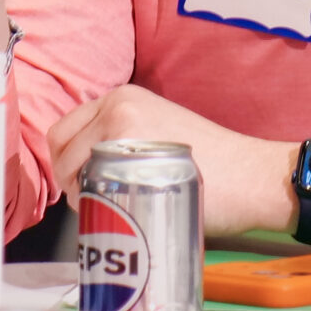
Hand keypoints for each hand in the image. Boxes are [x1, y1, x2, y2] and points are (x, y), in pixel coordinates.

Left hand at [48, 85, 294, 236]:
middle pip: (61, 151)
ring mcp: (119, 128)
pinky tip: (120, 213)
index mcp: (122, 97)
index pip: (65, 130)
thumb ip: (125, 137)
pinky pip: (86, 190)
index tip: (85, 183)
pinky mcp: (126, 154)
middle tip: (98, 201)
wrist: (249, 175)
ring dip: (81, 196)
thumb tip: (89, 168)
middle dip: (70, 180)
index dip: (68, 162)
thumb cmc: (214, 163)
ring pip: (70, 171)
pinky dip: (91, 207)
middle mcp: (116, 105)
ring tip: (116, 208)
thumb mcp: (161, 131)